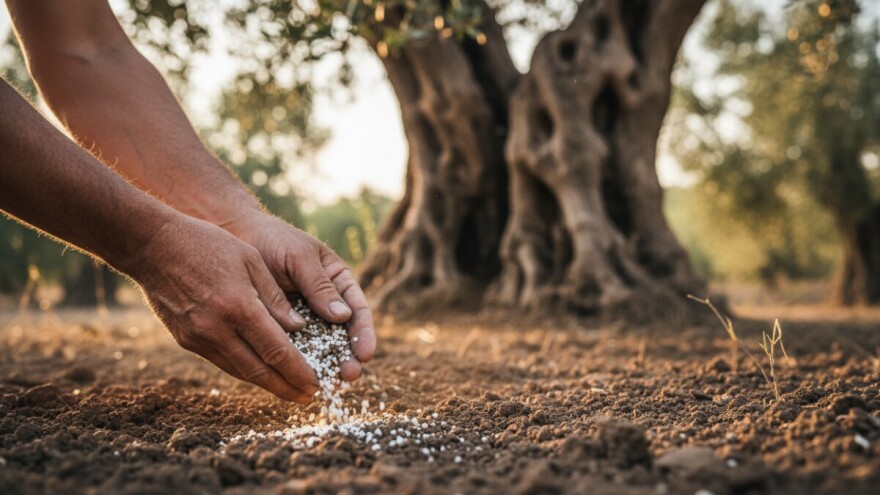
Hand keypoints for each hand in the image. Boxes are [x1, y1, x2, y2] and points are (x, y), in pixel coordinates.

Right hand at [125, 214, 318, 402]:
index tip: (316, 384)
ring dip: (267, 384)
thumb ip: (275, 298)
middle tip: (309, 398)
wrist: (153, 247)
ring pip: (240, 371)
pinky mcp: (186, 340)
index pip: (277, 350)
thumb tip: (299, 328)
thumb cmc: (208, 245)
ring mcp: (199, 338)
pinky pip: (222, 361)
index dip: (298, 372)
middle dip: (287, 388)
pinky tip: (261, 372)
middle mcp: (217, 329)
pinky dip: (245, 370)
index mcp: (239, 307)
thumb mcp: (251, 260)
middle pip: (260, 371)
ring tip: (290, 390)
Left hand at [228, 213, 375, 380]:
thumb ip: (319, 285)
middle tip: (348, 376)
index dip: (363, 333)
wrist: (237, 238)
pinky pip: (293, 348)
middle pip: (342, 335)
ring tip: (328, 384)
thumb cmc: (274, 241)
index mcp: (339, 282)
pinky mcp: (282, 329)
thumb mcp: (300, 257)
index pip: (358, 310)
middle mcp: (326, 303)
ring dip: (326, 366)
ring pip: (320, 347)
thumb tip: (343, 316)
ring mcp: (305, 318)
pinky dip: (298, 364)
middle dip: (347, 357)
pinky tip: (298, 378)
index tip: (364, 353)